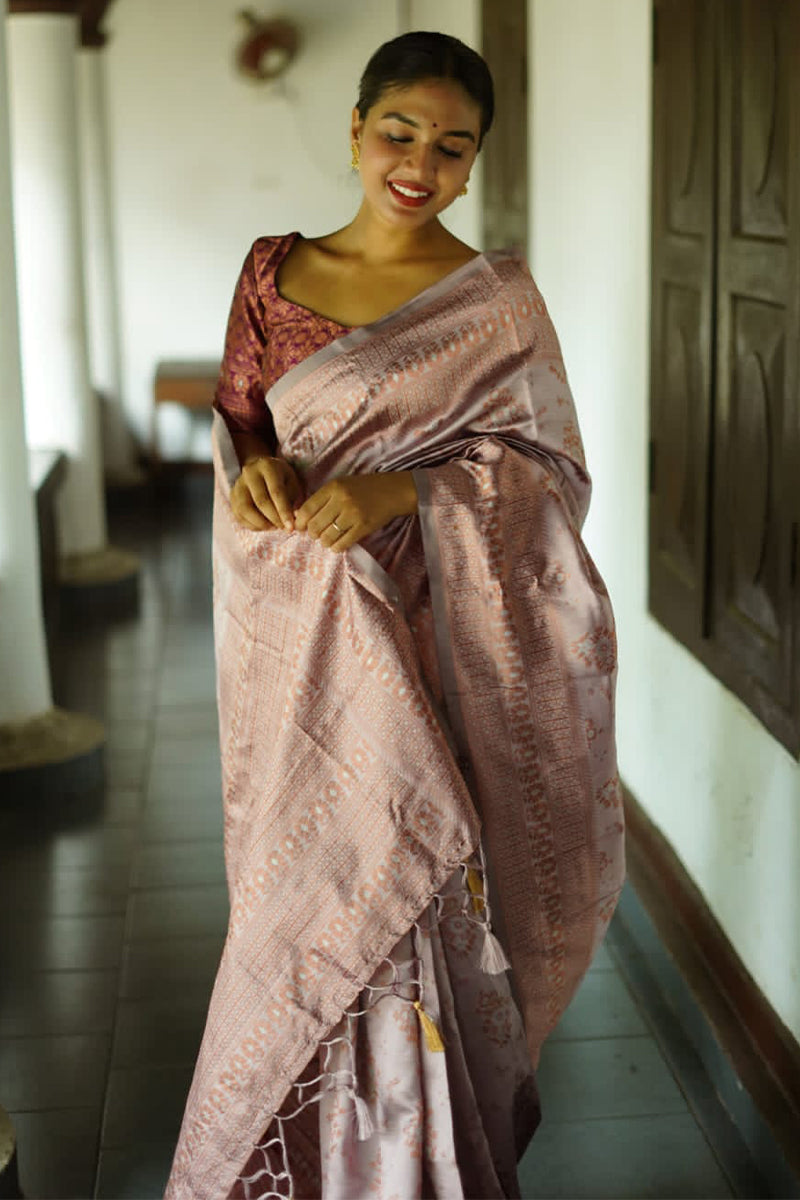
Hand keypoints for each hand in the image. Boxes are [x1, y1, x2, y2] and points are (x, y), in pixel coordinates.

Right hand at [230, 455, 302, 531]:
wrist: (260, 469)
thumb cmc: (281, 477)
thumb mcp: (292, 481)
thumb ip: (292, 497)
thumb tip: (292, 518)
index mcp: (267, 466)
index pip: (276, 492)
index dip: (284, 512)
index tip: (291, 527)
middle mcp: (249, 473)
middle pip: (261, 501)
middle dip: (274, 519)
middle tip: (284, 529)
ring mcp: (238, 485)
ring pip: (246, 510)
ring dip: (262, 524)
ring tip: (274, 527)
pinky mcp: (232, 497)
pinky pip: (240, 516)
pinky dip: (253, 525)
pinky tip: (265, 526)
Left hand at [293, 471, 417, 551]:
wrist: (392, 492)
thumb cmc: (364, 489)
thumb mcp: (341, 485)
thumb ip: (323, 498)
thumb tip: (300, 516)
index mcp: (333, 488)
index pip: (307, 509)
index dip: (300, 522)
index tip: (300, 528)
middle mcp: (342, 500)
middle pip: (315, 525)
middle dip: (312, 534)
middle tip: (316, 535)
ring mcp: (353, 514)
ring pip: (327, 537)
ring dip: (324, 542)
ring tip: (327, 539)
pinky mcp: (363, 527)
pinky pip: (342, 544)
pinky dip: (336, 547)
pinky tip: (337, 544)